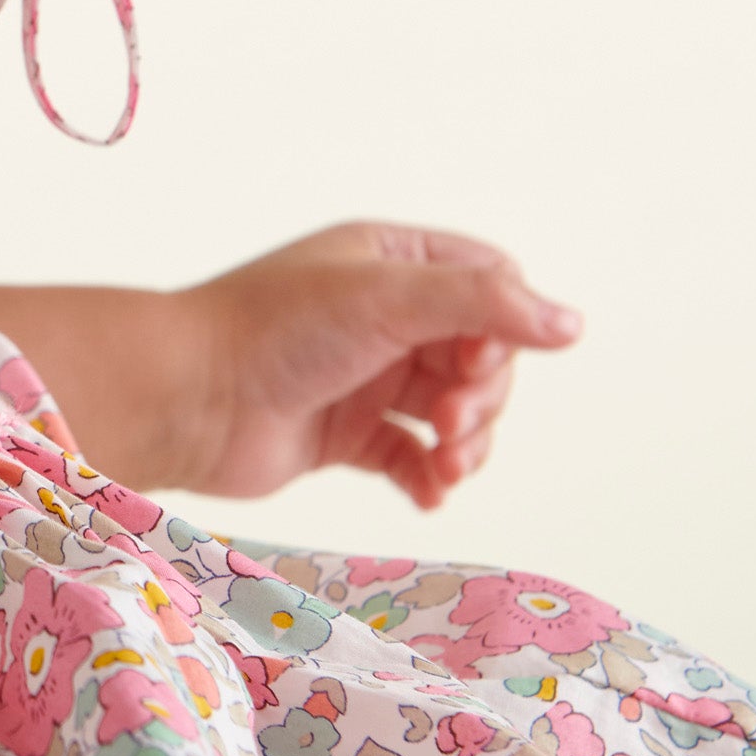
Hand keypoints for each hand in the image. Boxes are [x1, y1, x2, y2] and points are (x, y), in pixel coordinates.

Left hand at [177, 220, 581, 508]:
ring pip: (452, 412)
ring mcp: (365, 376)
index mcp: (391, 261)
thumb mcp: (386, 297)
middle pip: (481, 357)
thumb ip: (482, 304)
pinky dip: (430, 476)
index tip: (474, 362)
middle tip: (451, 423)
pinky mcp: (345, 433)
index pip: (491, 285)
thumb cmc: (273, 330)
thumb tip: (571, 324)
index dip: (503, 329)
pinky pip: (413, 457)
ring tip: (444, 467)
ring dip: (464, 444)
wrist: (184, 400)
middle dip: (481, 396)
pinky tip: (429, 493)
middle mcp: (382, 314)